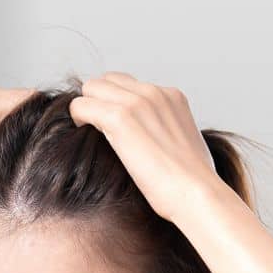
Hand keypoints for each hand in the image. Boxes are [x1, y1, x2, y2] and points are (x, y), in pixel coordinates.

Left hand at [68, 72, 218, 223]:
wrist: (195, 192)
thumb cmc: (191, 183)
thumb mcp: (184, 145)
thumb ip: (167, 133)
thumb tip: (157, 145)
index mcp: (171, 97)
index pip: (129, 84)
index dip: (114, 102)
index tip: (111, 126)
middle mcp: (154, 92)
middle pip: (107, 80)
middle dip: (97, 101)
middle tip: (94, 128)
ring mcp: (137, 102)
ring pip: (91, 88)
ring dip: (86, 109)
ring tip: (88, 133)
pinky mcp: (120, 118)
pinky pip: (81, 105)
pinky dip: (77, 118)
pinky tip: (82, 135)